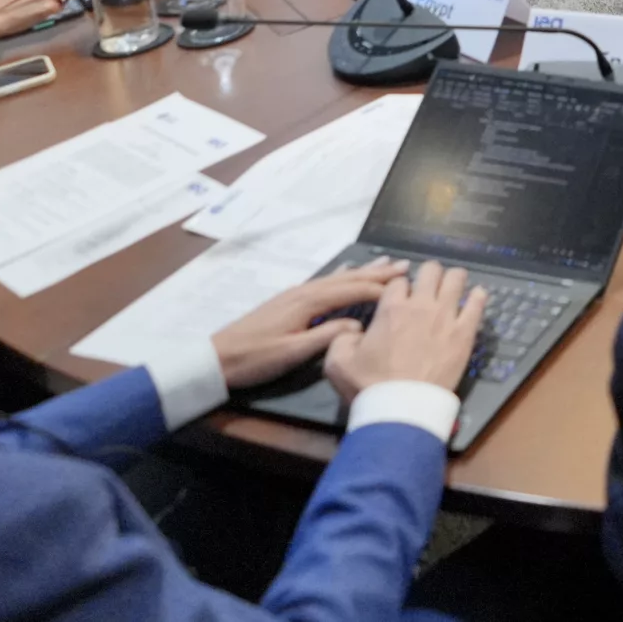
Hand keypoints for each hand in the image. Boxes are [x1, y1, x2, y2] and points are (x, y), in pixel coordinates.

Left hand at [213, 259, 410, 389]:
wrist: (216, 359)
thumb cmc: (255, 359)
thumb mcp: (293, 352)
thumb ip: (327, 336)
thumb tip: (359, 326)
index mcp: (308, 302)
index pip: (351, 291)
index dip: (378, 289)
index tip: (406, 287)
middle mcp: (304, 292)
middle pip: (346, 279)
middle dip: (376, 273)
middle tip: (404, 264)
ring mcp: (295, 295)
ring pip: (336, 278)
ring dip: (362, 272)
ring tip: (384, 263)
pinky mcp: (289, 301)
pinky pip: (324, 282)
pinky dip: (342, 276)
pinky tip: (345, 272)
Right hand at [321, 260, 484, 400]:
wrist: (400, 409)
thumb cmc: (368, 385)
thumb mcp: (337, 362)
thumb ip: (342, 338)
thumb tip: (354, 330)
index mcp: (391, 309)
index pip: (398, 281)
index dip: (398, 287)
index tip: (400, 296)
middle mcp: (421, 305)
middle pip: (431, 270)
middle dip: (428, 275)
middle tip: (427, 287)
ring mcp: (446, 316)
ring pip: (456, 279)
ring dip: (453, 279)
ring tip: (452, 287)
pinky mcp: (465, 332)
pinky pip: (478, 303)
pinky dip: (478, 296)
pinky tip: (476, 296)